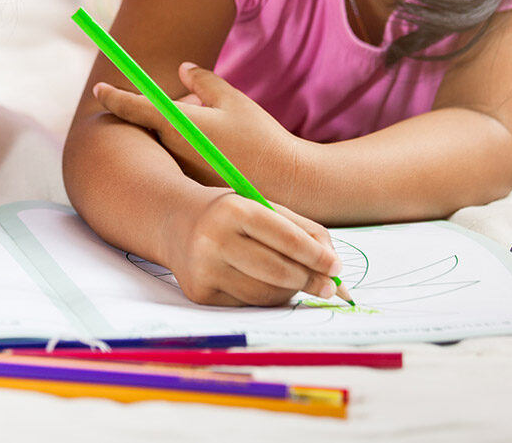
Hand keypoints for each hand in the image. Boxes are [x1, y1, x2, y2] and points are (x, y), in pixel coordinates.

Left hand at [93, 62, 310, 199]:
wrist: (289, 183)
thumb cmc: (261, 137)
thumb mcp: (234, 101)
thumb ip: (204, 82)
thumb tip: (183, 69)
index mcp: (180, 125)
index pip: (137, 108)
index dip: (115, 97)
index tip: (98, 90)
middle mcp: (174, 151)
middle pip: (156, 127)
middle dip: (169, 116)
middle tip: (199, 113)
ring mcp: (181, 173)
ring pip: (171, 146)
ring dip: (184, 138)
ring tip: (224, 141)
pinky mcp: (192, 189)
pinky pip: (184, 166)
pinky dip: (195, 157)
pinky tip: (225, 159)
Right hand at [162, 189, 340, 305]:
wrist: (174, 222)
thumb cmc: (229, 214)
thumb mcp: (262, 208)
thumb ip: (303, 232)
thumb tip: (337, 272)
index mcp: (232, 209)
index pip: (284, 237)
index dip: (316, 256)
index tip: (337, 268)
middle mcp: (212, 239)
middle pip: (276, 271)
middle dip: (309, 280)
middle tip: (329, 287)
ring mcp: (203, 269)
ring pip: (264, 294)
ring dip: (289, 292)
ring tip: (295, 281)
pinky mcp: (199, 293)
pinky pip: (246, 304)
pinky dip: (264, 297)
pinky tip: (263, 283)